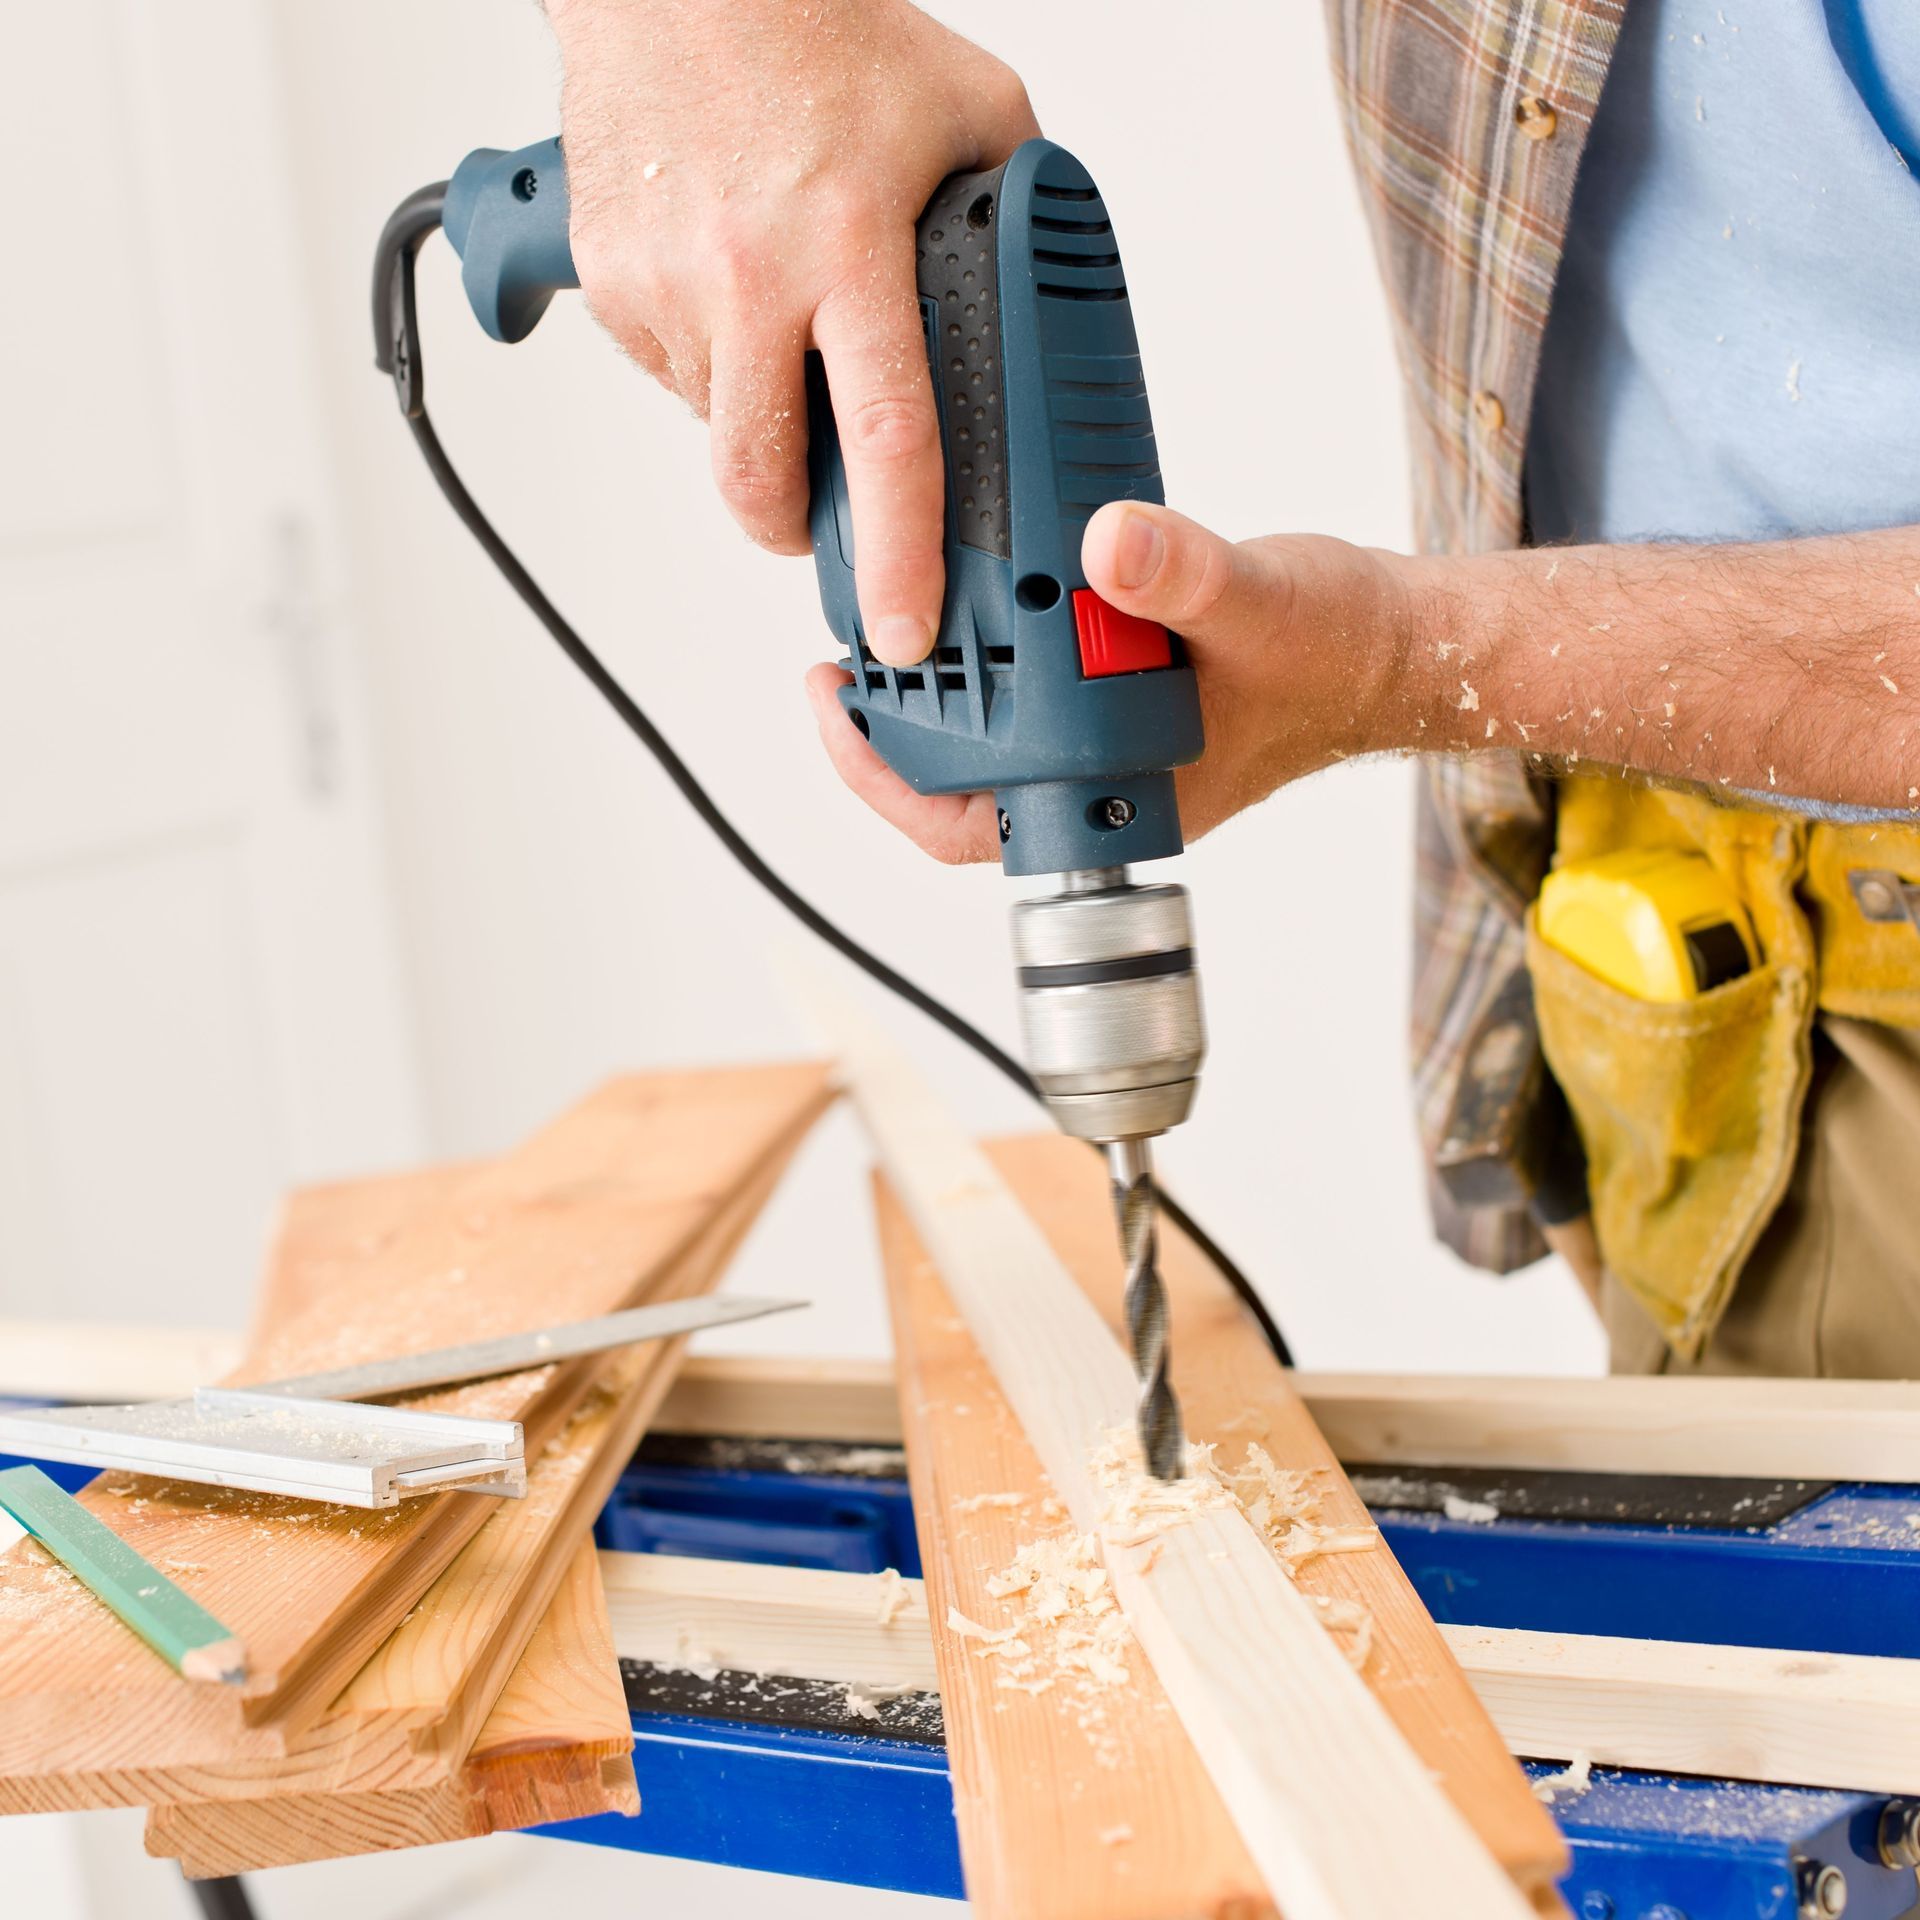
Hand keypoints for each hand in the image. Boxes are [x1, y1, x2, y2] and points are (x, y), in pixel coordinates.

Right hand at [548, 0, 1038, 665]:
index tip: (909, 628)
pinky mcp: (608, 278)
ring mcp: (666, 282)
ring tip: (784, 331)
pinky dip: (706, 363)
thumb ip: (1016, 206)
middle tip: (820, 527)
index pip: (886, 438)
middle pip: (764, 478)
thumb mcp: (963, 106)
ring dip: (758, 421)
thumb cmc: (815, 27)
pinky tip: (730, 289)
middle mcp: (748, 273)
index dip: (900, 554)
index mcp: (849, 245)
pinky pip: (666, 372)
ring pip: (718, 426)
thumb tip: (1047, 294)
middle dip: (794, 532)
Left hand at [803, 501, 1422, 862]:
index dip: (886, 779)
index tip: (835, 702)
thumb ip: (1185, 577)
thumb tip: (1109, 546)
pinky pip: (1028, 693)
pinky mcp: (1114, 700)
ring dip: (932, 689)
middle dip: (888, 727)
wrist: (1389, 644)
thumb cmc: (1338, 649)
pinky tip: (961, 595)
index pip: (972, 827)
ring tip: (877, 624)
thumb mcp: (1264, 603)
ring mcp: (1105, 746)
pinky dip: (988, 650)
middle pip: (958, 786)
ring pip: (987, 740)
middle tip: (830, 657)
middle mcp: (1103, 783)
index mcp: (1123, 798)